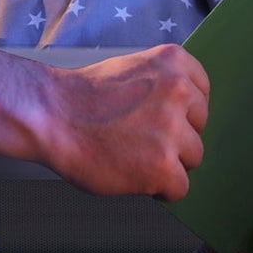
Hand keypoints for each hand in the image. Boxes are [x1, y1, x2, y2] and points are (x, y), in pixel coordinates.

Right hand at [42, 45, 208, 200]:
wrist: (50, 116)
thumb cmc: (83, 99)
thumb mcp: (132, 69)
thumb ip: (163, 84)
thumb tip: (188, 112)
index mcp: (173, 62)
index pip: (202, 93)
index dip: (181, 112)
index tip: (159, 119)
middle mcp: (178, 92)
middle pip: (199, 127)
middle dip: (176, 137)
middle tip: (139, 139)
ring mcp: (172, 130)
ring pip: (193, 158)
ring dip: (168, 163)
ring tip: (134, 157)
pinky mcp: (163, 166)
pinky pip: (180, 188)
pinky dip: (160, 190)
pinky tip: (136, 177)